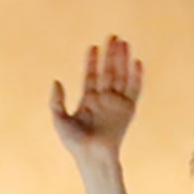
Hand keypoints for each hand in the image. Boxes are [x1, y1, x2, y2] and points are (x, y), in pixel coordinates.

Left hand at [49, 36, 141, 160]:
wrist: (93, 156)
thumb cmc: (75, 143)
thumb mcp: (59, 120)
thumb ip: (56, 101)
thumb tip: (56, 81)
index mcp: (88, 101)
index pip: (90, 76)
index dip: (91, 61)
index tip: (92, 46)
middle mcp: (104, 99)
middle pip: (108, 71)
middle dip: (110, 54)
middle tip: (112, 36)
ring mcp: (117, 103)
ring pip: (121, 75)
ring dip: (123, 60)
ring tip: (124, 43)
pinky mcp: (128, 109)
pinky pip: (134, 89)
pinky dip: (137, 76)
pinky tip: (137, 62)